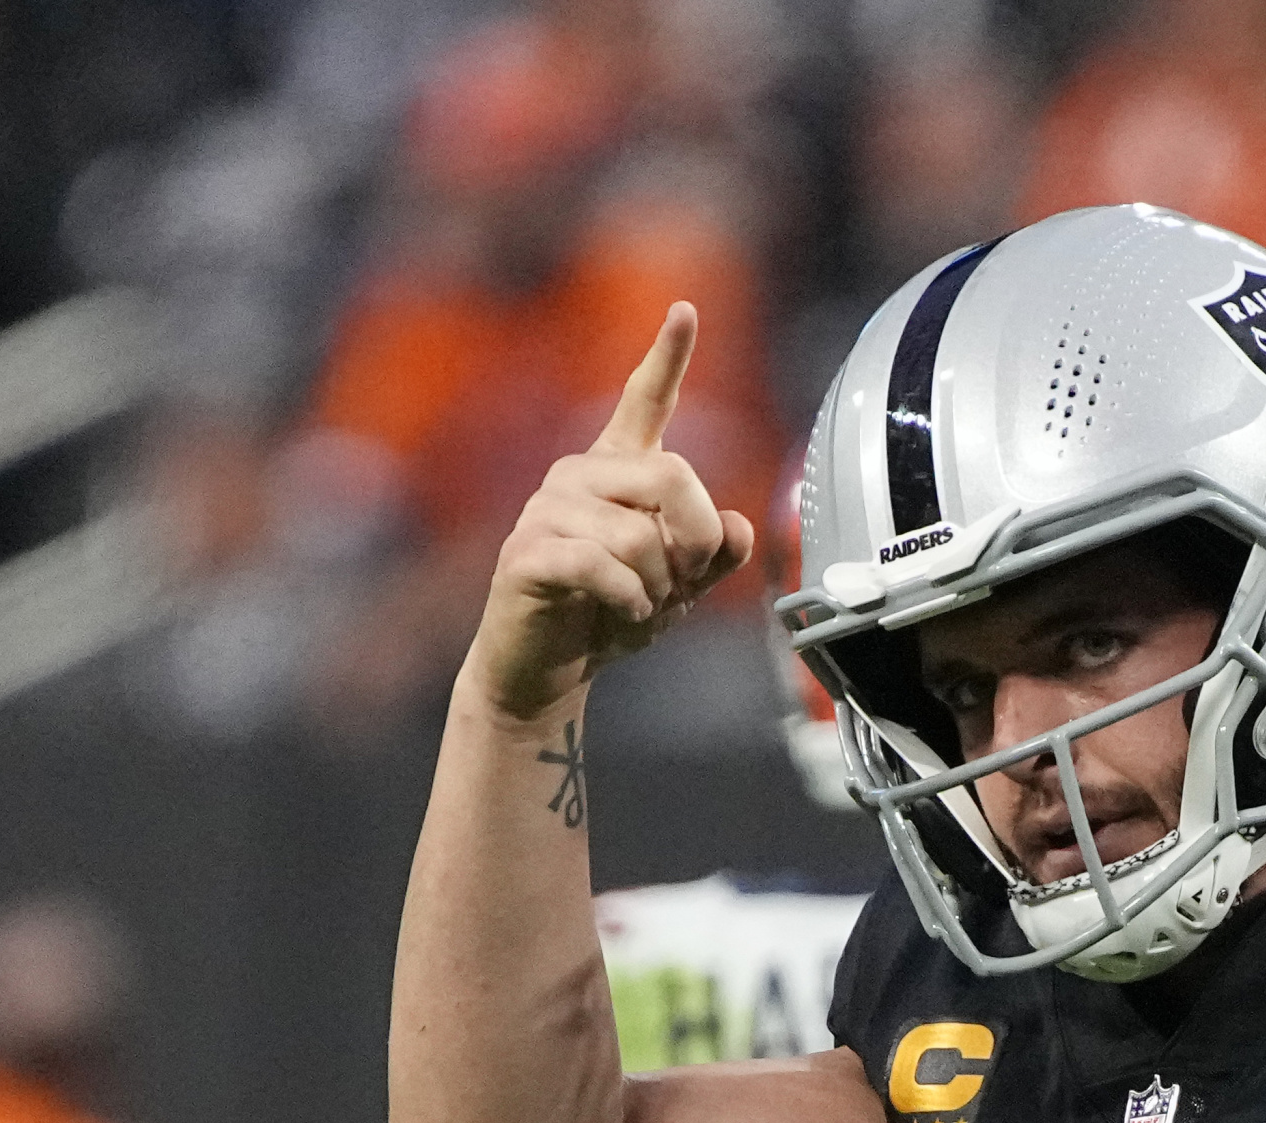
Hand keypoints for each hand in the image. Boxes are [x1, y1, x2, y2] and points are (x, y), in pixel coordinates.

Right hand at [465, 304, 758, 724]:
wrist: (547, 669)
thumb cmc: (612, 616)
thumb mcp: (682, 585)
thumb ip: (716, 554)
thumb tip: (738, 525)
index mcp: (618, 470)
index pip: (644, 401)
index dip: (667, 357)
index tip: (685, 310)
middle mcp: (579, 475)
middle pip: (674, 476)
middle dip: (696, 540)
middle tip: (682, 582)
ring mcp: (547, 509)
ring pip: (640, 533)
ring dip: (659, 585)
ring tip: (640, 605)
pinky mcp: (527, 552)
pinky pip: (603, 565)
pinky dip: (630, 600)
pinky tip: (624, 613)